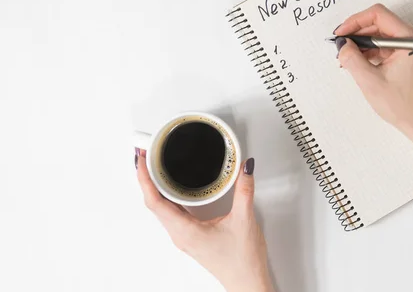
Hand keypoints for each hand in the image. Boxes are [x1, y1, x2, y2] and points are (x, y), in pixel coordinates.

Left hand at [135, 152, 273, 291]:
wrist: (247, 281)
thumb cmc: (242, 260)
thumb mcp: (244, 219)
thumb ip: (244, 190)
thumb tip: (245, 168)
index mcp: (186, 231)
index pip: (155, 202)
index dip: (145, 179)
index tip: (141, 161)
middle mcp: (180, 235)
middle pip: (154, 204)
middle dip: (146, 179)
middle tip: (145, 157)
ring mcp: (184, 237)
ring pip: (162, 210)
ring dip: (155, 189)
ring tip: (154, 169)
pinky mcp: (191, 237)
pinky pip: (172, 214)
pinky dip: (167, 198)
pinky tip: (173, 190)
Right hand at [335, 4, 412, 142]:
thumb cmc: (404, 106)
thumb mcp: (370, 81)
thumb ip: (352, 58)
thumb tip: (342, 44)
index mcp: (411, 39)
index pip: (378, 15)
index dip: (355, 21)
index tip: (341, 34)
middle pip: (380, 23)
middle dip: (358, 34)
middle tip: (341, 47)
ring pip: (383, 35)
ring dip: (364, 44)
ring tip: (347, 58)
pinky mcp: (412, 55)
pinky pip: (388, 46)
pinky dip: (373, 52)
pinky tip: (360, 62)